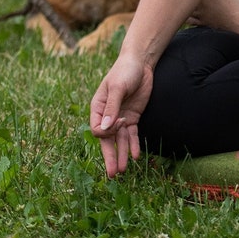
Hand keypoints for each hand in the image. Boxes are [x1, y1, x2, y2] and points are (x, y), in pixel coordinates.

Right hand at [89, 53, 153, 177]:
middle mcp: (107, 116)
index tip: (120, 122)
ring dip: (121, 154)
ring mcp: (120, 117)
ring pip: (119, 140)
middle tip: (112, 174)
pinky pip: (132, 135)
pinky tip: (135, 156)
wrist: (141, 63)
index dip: (107, 131)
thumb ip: (112, 107)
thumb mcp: (117, 87)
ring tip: (123, 170)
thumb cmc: (124, 71)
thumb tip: (105, 128)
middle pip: (107, 140)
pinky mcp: (133, 117)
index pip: (97, 129)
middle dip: (110, 156)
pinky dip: (133, 145)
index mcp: (97, 108)